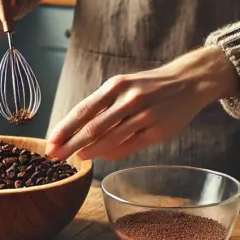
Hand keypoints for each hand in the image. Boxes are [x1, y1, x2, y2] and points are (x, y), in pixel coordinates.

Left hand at [45, 46, 239, 160]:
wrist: (188, 82)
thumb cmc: (149, 87)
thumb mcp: (124, 87)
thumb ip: (103, 108)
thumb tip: (79, 134)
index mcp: (115, 86)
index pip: (83, 110)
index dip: (64, 128)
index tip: (50, 141)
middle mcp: (128, 99)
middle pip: (92, 127)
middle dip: (70, 144)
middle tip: (54, 156)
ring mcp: (144, 115)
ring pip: (110, 138)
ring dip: (91, 150)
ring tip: (77, 158)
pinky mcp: (157, 130)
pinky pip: (129, 145)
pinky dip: (113, 152)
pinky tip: (102, 156)